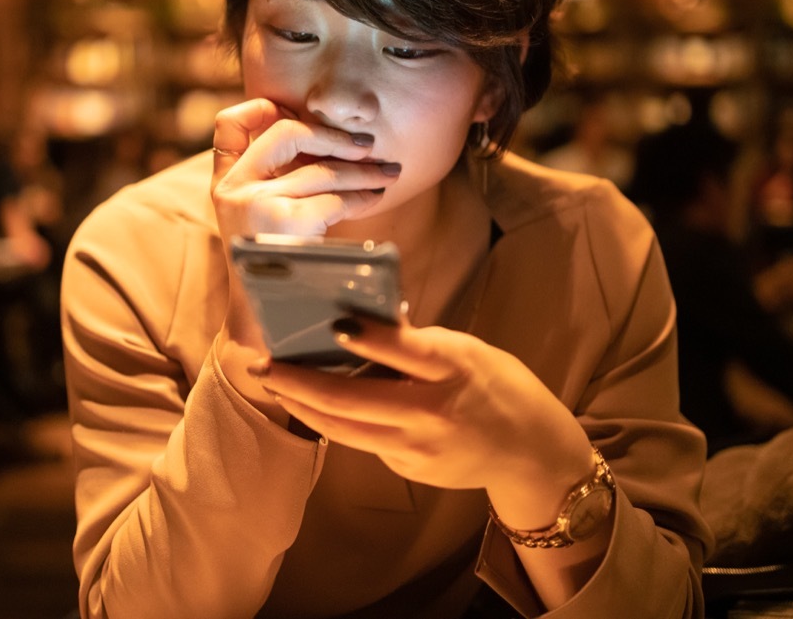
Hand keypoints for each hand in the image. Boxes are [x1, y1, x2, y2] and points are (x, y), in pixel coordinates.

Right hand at [209, 98, 399, 417]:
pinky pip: (332, 197)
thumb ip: (275, 184)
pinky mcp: (280, 223)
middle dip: (334, 134)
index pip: (228, 125)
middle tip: (367, 145)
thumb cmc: (273, 274)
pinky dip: (362, 195)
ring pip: (320, 169)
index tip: (293, 109)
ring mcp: (252, 204)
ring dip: (363, 169)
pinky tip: (377, 196)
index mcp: (224, 186)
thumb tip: (326, 140)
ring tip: (389, 173)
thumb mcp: (259, 223)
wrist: (261, 329)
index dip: (261, 107)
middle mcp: (232, 190)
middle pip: (286, 133)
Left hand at [251, 314, 591, 507]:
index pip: (405, 351)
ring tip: (275, 383)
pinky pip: (364, 440)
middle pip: (353, 401)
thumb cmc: (497, 385)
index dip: (369, 338)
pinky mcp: (409, 469)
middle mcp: (433, 413)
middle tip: (263, 364)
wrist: (529, 452)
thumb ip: (418, 343)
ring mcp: (418, 448)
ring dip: (303, 405)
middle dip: (299, 382)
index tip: (333, 325)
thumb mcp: (467, 350)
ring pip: (345, 428)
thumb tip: (361, 323)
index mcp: (455, 369)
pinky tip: (314, 404)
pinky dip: (336, 420)